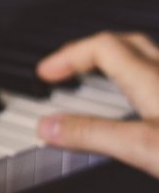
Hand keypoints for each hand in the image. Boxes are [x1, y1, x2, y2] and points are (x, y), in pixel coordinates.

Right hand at [37, 31, 158, 178]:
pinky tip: (139, 109)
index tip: (44, 73)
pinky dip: (140, 87)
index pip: (102, 47)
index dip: (68, 56)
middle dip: (89, 53)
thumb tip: (47, 126)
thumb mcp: (142, 146)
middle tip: (66, 69)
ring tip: (96, 81)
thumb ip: (92, 134)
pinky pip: (158, 84)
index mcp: (153, 79)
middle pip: (127, 46)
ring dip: (118, 65)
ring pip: (148, 63)